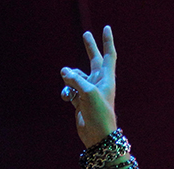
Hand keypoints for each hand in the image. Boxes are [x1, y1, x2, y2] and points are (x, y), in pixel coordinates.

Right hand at [60, 26, 117, 146]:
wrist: (97, 136)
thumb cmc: (99, 114)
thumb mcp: (87, 93)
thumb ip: (75, 79)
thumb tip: (64, 72)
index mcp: (107, 78)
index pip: (108, 55)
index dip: (107, 41)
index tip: (106, 28)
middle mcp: (99, 83)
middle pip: (93, 60)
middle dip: (89, 47)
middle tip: (86, 34)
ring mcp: (89, 91)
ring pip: (75, 75)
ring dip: (69, 78)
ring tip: (70, 88)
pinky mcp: (80, 100)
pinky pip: (69, 88)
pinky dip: (65, 90)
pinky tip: (66, 97)